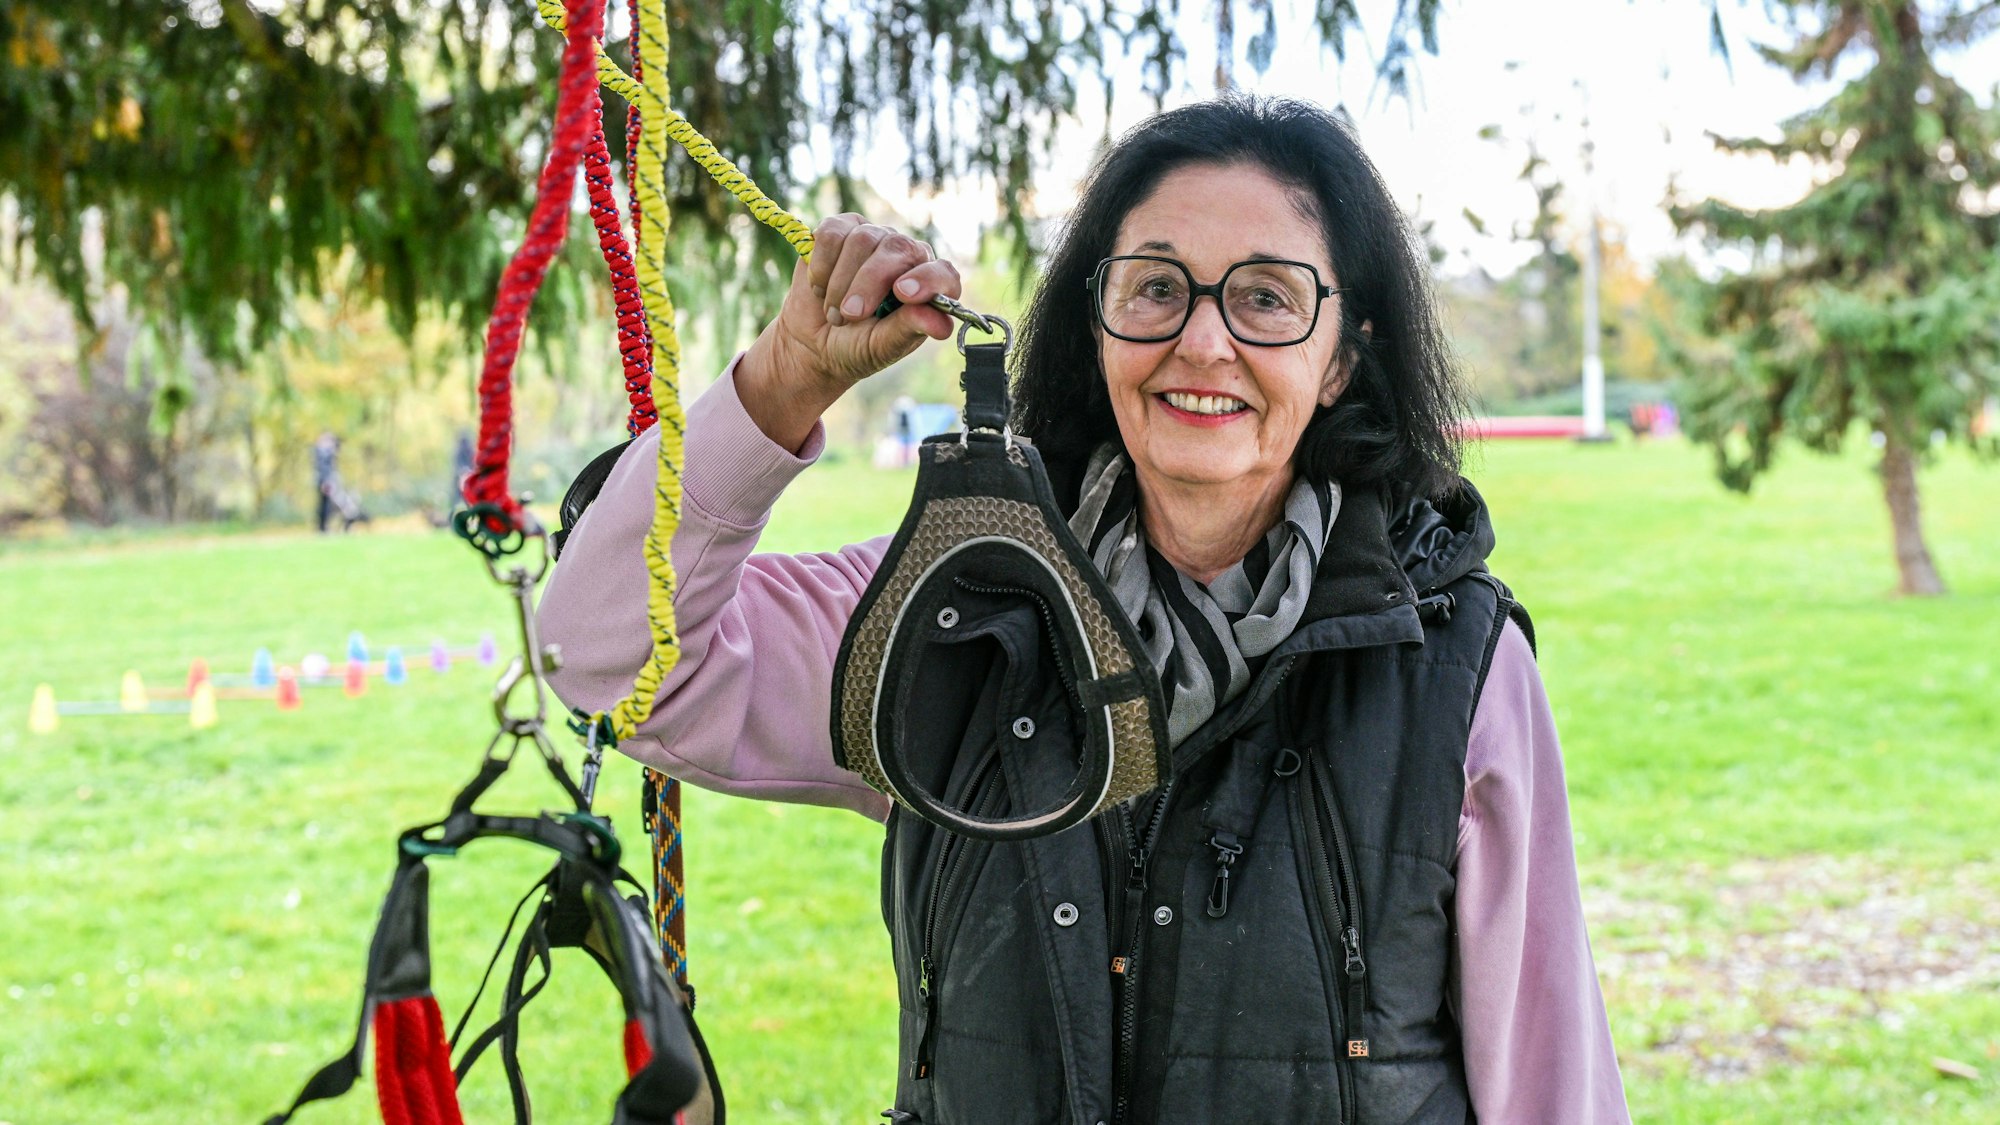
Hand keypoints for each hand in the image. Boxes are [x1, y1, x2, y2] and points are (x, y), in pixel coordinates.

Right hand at [738, 215, 962, 450]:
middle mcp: (905, 255)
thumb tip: (941, 325)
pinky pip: (831, 235)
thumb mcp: (883, 346)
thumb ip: (909, 330)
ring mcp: (873, 237)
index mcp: (926, 285)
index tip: (903, 294)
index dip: (927, 279)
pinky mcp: (839, 230)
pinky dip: (821, 265)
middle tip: (851, 314)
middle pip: (897, 247)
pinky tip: (820, 287)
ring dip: (840, 282)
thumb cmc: (856, 346)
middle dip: (870, 282)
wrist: (812, 344)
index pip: (943, 272)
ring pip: (861, 239)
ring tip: (835, 312)